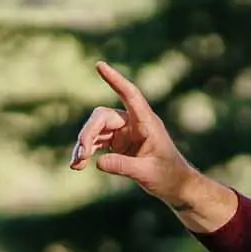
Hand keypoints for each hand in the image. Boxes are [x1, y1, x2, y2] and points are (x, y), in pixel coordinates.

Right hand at [67, 63, 234, 233]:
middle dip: (88, 133)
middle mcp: (133, 122)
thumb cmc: (168, 176)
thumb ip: (124, 166)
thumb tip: (98, 163)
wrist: (174, 186)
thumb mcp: (147, 173)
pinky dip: (86, 152)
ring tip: (76, 165)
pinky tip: (77, 166)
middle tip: (81, 154)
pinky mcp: (118, 143)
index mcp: (146, 122)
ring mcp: (124, 132)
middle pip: (103, 117)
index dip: (115, 80)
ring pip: (96, 130)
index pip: (130, 95)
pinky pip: (96, 142)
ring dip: (84, 145)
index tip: (99, 65)